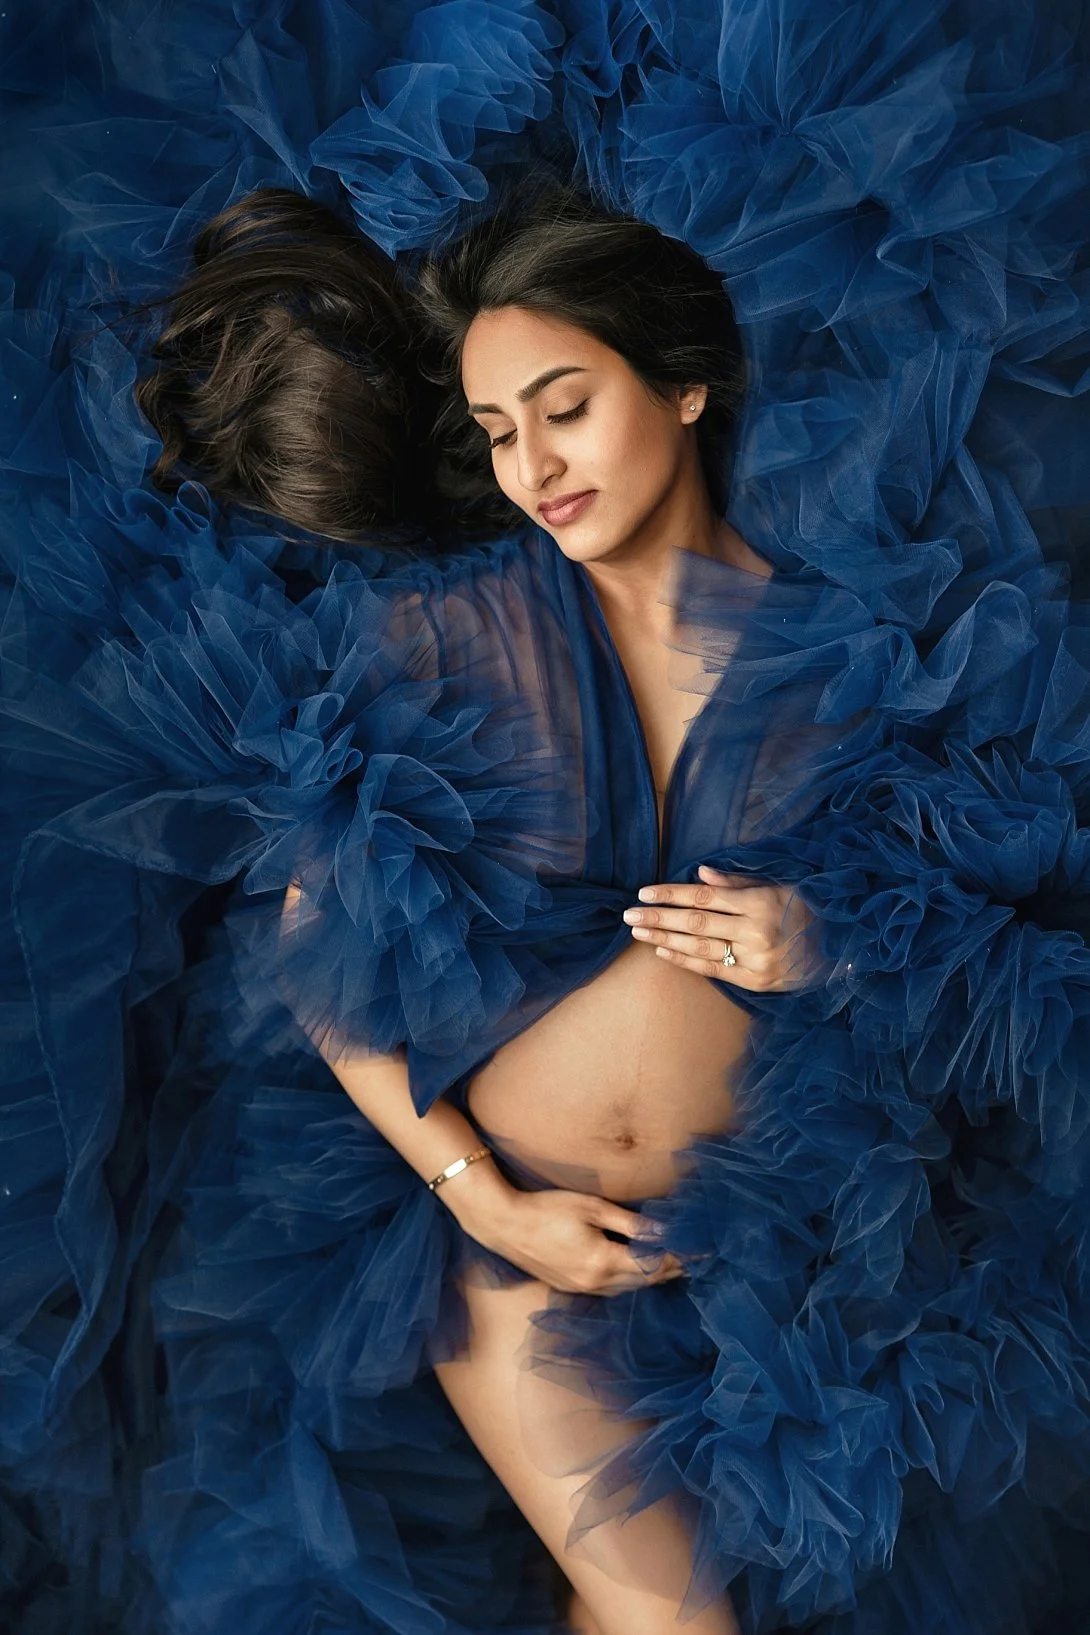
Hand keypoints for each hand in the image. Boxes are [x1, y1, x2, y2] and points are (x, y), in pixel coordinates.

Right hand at [451, 1172, 682, 1295]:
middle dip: (671, 1270)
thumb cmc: (547, 1208)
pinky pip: (611, 1290)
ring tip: (674, 1266)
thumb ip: (630, 1222)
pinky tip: (637, 1271)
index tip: (701, 1252)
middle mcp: (595, 1282)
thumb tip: (664, 1230)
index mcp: (603, 1261)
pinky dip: (630, 1281)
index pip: (653, 1265)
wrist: (504, 1225)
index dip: (679, 1258)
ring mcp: (582, 1289)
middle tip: (695, 1259)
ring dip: (651, 1278)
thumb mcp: (592, 1207)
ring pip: (628, 1289)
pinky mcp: (572, 1288)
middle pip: (644, 1281)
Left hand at [623, 866, 812, 991]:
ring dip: (665, 939)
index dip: (672, 894)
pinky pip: (714, 970)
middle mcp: (756, 931)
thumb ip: (739, 882)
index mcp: (761, 902)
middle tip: (629, 914)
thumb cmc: (808, 909)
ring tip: (639, 932)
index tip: (645, 892)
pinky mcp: (757, 981)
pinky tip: (663, 952)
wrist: (844, 948)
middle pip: (696, 922)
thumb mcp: (779, 886)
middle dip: (660, 917)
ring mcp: (756, 959)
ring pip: (700, 948)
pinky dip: (686, 961)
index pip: (705, 897)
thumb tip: (700, 875)